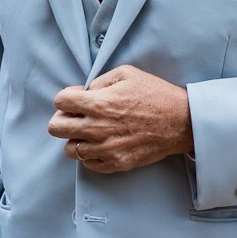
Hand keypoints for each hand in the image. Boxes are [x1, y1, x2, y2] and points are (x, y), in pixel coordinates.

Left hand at [49, 66, 193, 172]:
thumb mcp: (127, 73)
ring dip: (77, 139)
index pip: (59, 101)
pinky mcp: (116, 163)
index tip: (78, 99)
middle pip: (55, 128)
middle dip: (63, 118)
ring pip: (69, 149)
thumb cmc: (156, 95)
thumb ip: (100, 80)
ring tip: (91, 132)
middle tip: (78, 117)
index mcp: (98, 103)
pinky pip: (88, 164)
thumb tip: (85, 92)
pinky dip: (91, 155)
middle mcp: (97, 128)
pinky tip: (102, 144)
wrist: (181, 122)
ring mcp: (105, 149)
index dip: (67, 98)